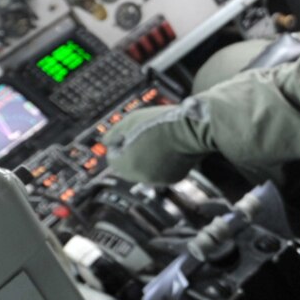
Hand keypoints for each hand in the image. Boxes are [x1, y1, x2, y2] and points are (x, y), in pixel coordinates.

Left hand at [100, 100, 214, 184]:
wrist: (193, 128)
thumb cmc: (162, 122)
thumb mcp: (131, 120)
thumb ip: (113, 133)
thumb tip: (106, 142)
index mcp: (128, 165)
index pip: (112, 158)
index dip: (118, 144)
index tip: (127, 135)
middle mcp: (142, 177)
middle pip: (128, 165)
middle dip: (132, 152)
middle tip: (143, 135)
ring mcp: (159, 179)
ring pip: (145, 169)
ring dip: (147, 157)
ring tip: (158, 139)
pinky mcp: (174, 178)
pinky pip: (161, 171)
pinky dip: (161, 161)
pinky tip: (168, 147)